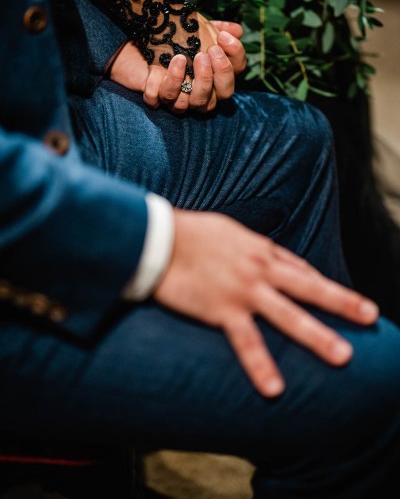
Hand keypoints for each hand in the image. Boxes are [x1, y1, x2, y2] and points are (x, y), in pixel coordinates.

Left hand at [109, 16, 246, 112]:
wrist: (136, 35)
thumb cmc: (171, 36)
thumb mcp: (196, 28)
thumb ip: (216, 30)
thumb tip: (235, 31)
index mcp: (209, 82)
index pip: (230, 82)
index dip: (232, 62)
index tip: (222, 37)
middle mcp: (194, 95)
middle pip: (216, 100)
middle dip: (215, 77)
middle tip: (206, 53)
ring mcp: (174, 98)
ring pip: (190, 104)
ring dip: (192, 82)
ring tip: (184, 57)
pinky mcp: (152, 96)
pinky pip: (158, 98)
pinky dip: (164, 83)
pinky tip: (164, 65)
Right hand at [155, 210, 378, 397]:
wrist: (158, 237)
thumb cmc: (189, 232)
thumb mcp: (228, 231)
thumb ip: (247, 245)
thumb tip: (259, 251)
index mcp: (260, 249)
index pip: (300, 268)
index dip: (321, 284)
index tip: (339, 297)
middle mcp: (259, 269)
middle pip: (309, 288)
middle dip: (342, 302)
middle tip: (370, 316)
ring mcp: (244, 290)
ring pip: (289, 315)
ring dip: (318, 336)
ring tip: (344, 356)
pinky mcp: (222, 309)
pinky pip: (246, 341)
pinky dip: (261, 364)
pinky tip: (275, 388)